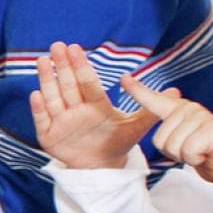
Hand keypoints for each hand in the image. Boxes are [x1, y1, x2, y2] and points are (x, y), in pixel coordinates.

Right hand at [30, 41, 151, 170]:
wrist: (101, 166)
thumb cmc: (117, 142)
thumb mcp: (135, 128)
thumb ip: (151, 110)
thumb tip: (176, 91)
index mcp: (95, 104)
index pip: (88, 83)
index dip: (82, 66)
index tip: (75, 48)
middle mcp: (76, 108)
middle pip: (68, 85)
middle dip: (62, 66)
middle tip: (57, 46)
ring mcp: (62, 121)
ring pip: (53, 97)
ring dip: (47, 80)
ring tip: (43, 61)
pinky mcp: (49, 135)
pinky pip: (42, 120)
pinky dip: (38, 109)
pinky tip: (36, 95)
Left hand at [120, 73, 212, 203]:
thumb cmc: (207, 155)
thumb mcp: (182, 141)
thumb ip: (170, 132)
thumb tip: (158, 125)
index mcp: (181, 110)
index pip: (154, 100)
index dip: (137, 91)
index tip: (123, 78)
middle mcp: (190, 109)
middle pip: (159, 139)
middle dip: (173, 153)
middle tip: (193, 151)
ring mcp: (201, 117)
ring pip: (171, 145)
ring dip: (184, 156)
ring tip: (201, 152)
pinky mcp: (211, 129)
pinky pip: (186, 151)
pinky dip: (194, 159)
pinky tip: (207, 154)